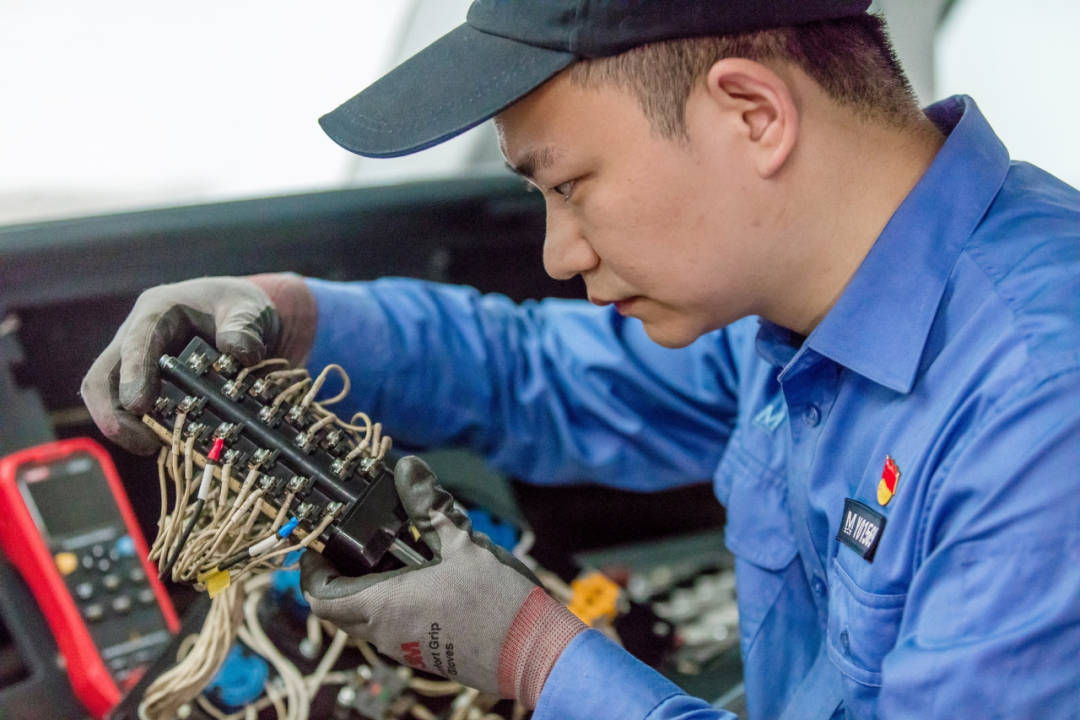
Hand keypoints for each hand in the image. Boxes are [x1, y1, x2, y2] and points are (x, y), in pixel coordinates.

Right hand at [81, 274, 314, 454]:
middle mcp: (135, 337)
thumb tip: (243, 352)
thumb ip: (245, 327)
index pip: (136, 340)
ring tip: (155, 447)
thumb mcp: (249, 309)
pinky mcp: (143, 386)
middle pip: (102, 376)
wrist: (240, 317)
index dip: (133, 372)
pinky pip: (129, 412)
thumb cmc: (239, 308)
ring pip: (108, 399)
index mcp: (158, 311)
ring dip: (125, 428)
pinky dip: (143, 431)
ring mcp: (134, 364)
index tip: (139, 405)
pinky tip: (169, 445)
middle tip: (144, 442)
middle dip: (112, 413)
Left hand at [300, 457, 585, 708]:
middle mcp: (389, 633)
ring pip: (369, 620)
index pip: (320, 597)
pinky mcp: (429, 655)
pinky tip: (427, 579)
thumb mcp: (463, 543)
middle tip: (354, 544)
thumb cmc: (499, 603)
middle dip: (339, 577)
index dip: (310, 571)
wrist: (536, 654)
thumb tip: (408, 469)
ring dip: (371, 589)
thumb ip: (430, 506)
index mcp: (386, 606)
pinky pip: (395, 629)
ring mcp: (408, 648)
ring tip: (397, 555)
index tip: (318, 546)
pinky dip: (396, 603)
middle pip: (340, 610)